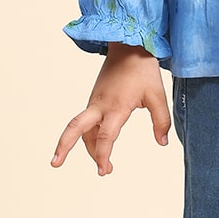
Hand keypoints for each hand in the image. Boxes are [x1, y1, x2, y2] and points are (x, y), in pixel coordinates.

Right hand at [51, 43, 170, 176]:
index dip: (102, 155)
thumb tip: (162, 143)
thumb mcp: (157, 95)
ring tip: (102, 165)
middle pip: (74, 127)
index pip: (105, 136)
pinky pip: (86, 121)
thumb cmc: (142, 70)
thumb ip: (161, 120)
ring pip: (82, 128)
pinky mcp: (95, 99)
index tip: (104, 170)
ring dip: (86, 147)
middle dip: (64, 146)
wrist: (129, 47)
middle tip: (55, 164)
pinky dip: (88, 135)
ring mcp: (95, 102)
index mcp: (115, 106)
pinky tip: (96, 145)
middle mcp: (100, 105)